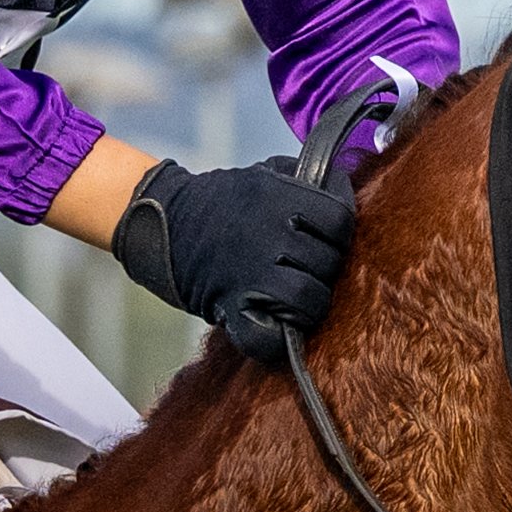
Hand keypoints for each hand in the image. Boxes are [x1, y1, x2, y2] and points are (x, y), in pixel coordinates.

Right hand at [115, 156, 358, 351]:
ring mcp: (248, 272)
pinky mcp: (229, 305)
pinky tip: (273, 323)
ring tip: (291, 296)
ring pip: (311, 300)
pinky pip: (269, 336)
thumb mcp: (266, 173)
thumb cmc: (224, 201)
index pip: (340, 221)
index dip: (338, 233)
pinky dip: (276, 338)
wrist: (163, 222)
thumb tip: (348, 193)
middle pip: (329, 264)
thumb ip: (309, 179)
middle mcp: (266, 232)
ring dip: (308, 304)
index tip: (322, 238)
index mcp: (276, 195)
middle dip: (322, 268)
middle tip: (300, 267)